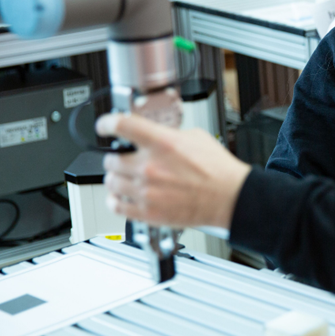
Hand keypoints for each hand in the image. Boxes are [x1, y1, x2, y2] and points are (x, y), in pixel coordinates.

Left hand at [98, 113, 251, 228]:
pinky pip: (115, 205)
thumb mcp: (196, 137)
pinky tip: (123, 196)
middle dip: (118, 157)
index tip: (105, 125)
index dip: (107, 123)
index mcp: (162, 143)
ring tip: (127, 178)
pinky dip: (116, 200)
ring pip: (110, 182)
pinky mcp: (147, 212)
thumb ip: (168, 134)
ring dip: (117, 179)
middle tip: (127, 159)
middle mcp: (150, 166)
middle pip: (111, 159)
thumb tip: (153, 133)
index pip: (121, 125)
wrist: (230, 198)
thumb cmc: (218, 170)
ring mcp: (146, 191)